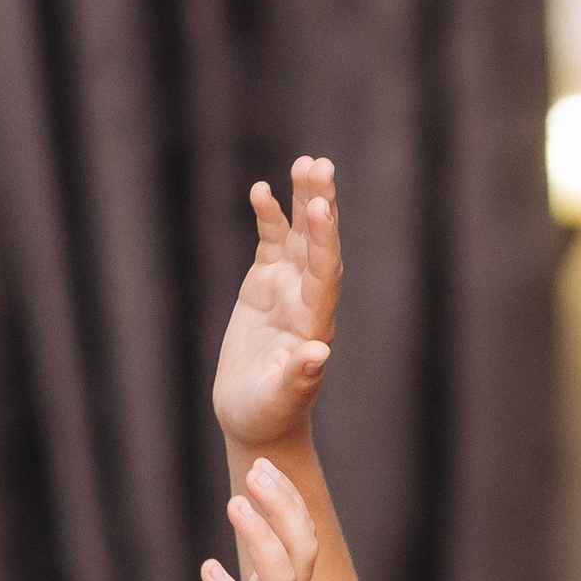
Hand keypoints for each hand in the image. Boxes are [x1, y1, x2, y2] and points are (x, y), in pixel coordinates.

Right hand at [211, 154, 341, 454]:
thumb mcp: (278, 400)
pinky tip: (262, 190)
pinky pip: (270, 242)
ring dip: (302, 200)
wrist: (255, 417)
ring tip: (305, 162)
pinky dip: (268, 216)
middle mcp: (306, 299)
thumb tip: (319, 355)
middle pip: (319, 244)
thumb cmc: (267, 415)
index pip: (325, 273)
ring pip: (300, 236)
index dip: (325, 239)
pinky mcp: (264, 284)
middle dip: (321, 205)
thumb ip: (299, 378)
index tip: (321, 205)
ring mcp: (287, 288)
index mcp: (314, 324)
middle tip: (321, 165)